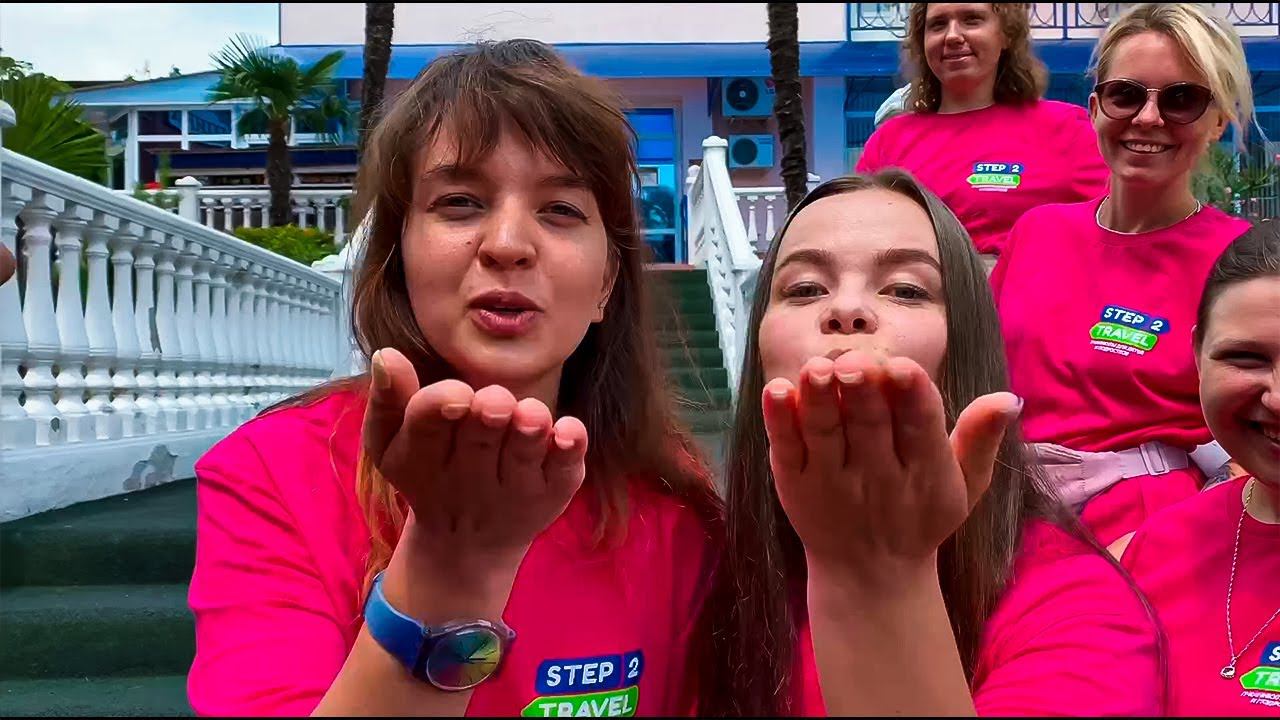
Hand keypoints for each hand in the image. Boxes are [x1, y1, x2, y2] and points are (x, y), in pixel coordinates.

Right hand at [362, 347, 587, 592]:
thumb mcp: (390, 441)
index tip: (456, 394)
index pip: (427, 428)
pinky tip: (569, 430)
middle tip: (494, 401)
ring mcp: (514, 489)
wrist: (465, 544)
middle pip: (479, 439)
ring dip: (528, 432)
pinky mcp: (551, 494)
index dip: (440, 408)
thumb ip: (388, 399)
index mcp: (422, 458)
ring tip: (531, 414)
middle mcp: (470, 478)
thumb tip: (387, 354)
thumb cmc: (428, 474)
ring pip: (523, 455)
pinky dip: (569, 451)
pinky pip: (563, 473)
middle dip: (488, 417)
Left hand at [762, 351, 1020, 582]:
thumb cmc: (922, 517)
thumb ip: (980, 438)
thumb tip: (1009, 397)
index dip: (912, 397)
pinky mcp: (793, 485)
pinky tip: (775, 391)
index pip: (921, 429)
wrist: (870, 576)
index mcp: (925, 473)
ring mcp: (830, 482)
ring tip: (815, 369)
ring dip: (818, 401)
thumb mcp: (966, 485)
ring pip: (824, 435)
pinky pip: (785, 450)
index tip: (902, 367)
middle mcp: (877, 478)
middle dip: (862, 393)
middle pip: (869, 427)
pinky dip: (779, 421)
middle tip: (855, 361)